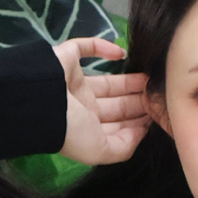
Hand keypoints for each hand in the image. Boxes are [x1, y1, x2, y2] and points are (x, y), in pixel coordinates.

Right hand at [54, 35, 149, 166]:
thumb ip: (124, 146)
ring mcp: (74, 83)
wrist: (38, 100)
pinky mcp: (67, 58)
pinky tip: (121, 52)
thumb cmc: (70, 128)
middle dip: (138, 101)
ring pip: (108, 81)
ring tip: (150, 77)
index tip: (158, 114)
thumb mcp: (99, 150)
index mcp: (87, 129)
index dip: (138, 121)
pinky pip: (86, 48)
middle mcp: (82, 108)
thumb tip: (142, 130)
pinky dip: (103, 48)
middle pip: (117, 104)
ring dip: (130, 79)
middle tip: (159, 94)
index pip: (116, 125)